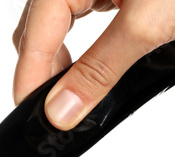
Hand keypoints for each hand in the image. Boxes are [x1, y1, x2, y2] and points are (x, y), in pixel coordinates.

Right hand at [12, 0, 174, 130]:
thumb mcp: (144, 27)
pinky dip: (80, 50)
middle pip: (38, 33)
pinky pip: (77, 21)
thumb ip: (98, 70)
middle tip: (59, 113)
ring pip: (56, 29)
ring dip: (62, 64)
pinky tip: (91, 67)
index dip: (30, 82)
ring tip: (77, 95)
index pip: (35, 37)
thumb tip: (63, 110)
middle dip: (44, 75)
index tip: (31, 118)